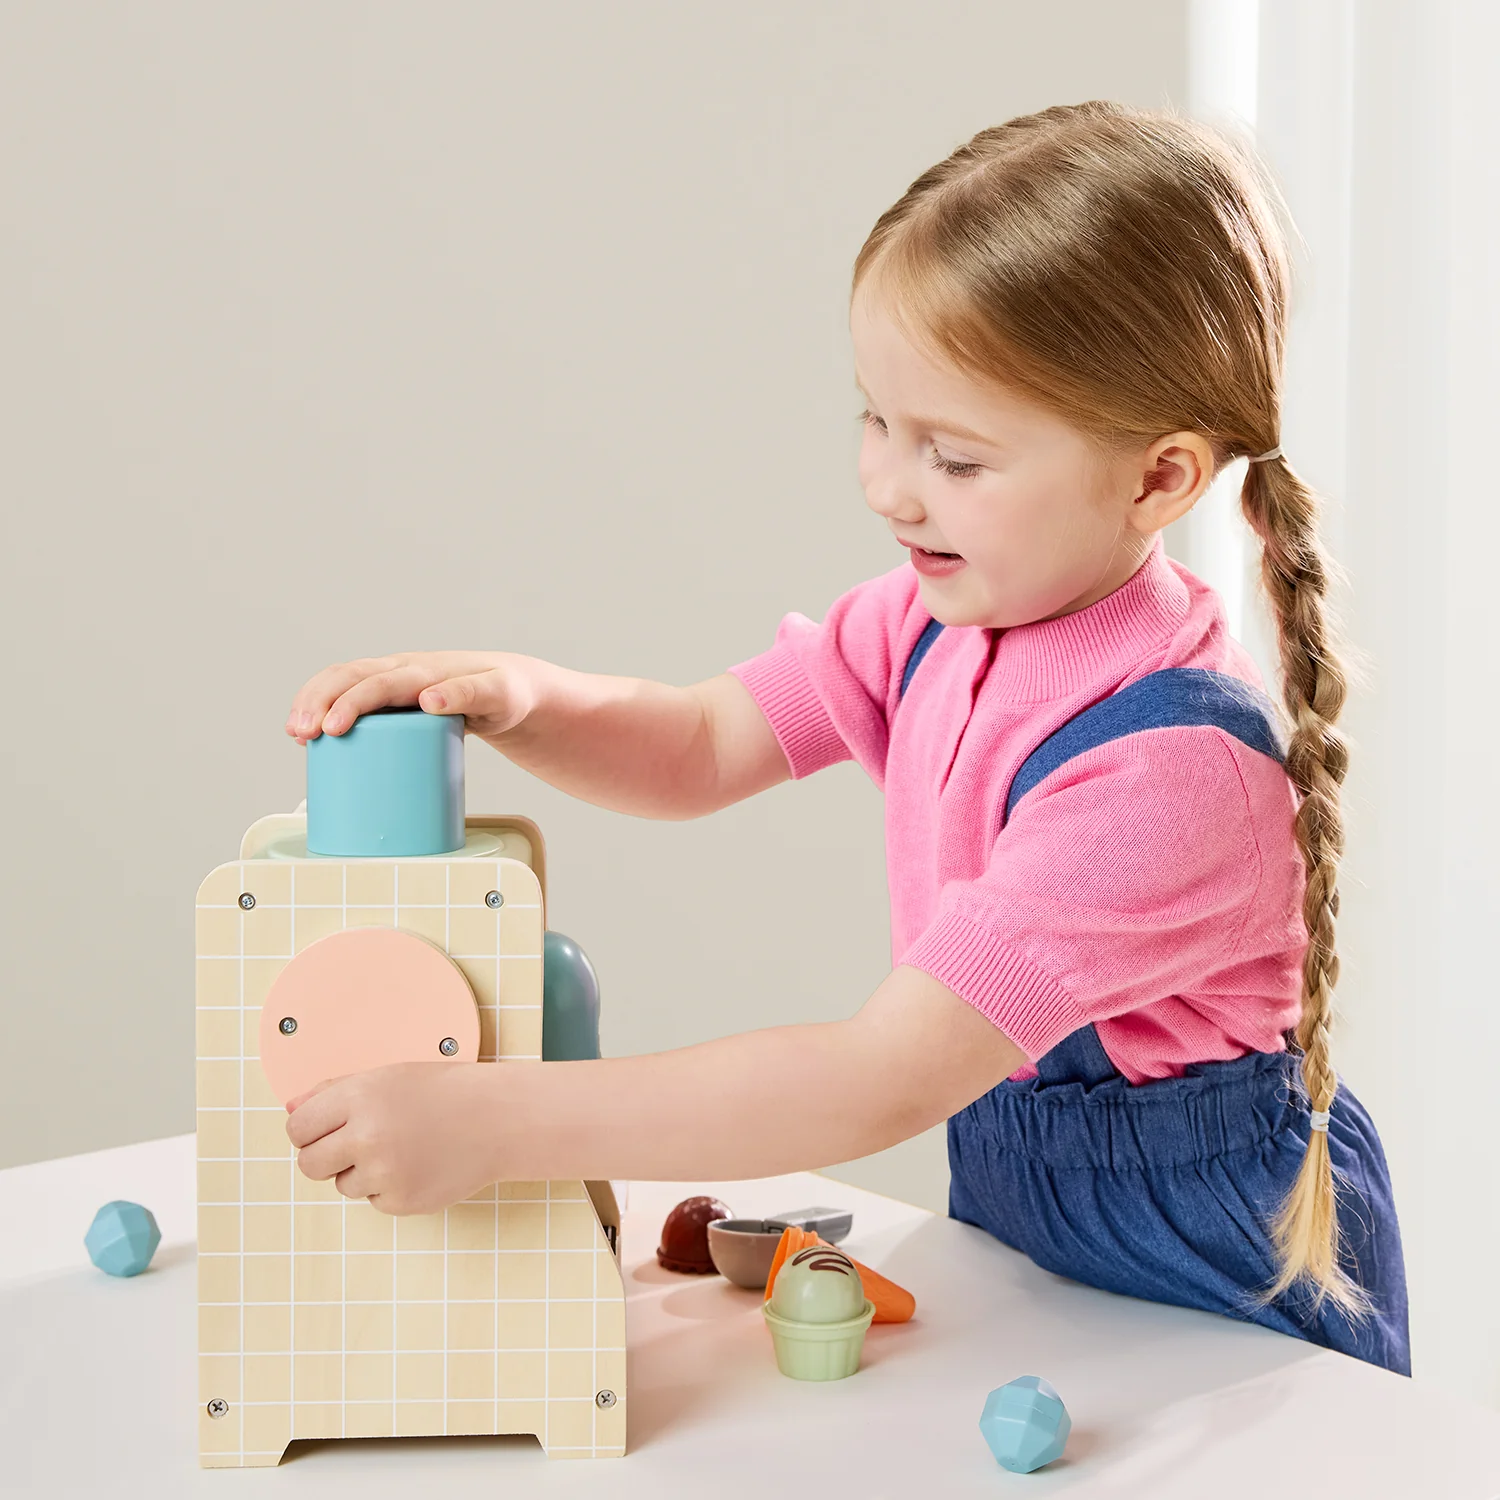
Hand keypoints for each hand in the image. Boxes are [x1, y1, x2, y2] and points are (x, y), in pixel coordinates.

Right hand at [284, 651, 537, 745]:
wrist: (509, 689)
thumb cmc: (505, 694)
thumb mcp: (499, 696)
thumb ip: (469, 694)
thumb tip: (427, 699)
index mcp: (424, 670)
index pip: (379, 682)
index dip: (352, 703)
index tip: (332, 728)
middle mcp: (402, 670)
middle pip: (349, 676)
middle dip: (319, 701)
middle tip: (302, 734)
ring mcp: (393, 680)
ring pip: (341, 681)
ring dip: (313, 702)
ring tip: (296, 734)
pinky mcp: (390, 696)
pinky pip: (349, 695)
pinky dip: (324, 709)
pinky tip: (309, 736)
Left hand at [285, 1061, 501, 1215]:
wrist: (498, 1119)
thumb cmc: (443, 1092)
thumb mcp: (387, 1077)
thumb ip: (334, 1091)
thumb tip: (291, 1108)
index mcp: (359, 1096)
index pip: (297, 1128)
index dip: (308, 1130)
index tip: (325, 1128)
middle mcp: (367, 1135)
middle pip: (308, 1164)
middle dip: (325, 1157)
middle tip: (356, 1143)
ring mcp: (384, 1172)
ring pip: (341, 1185)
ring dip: (361, 1172)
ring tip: (401, 1149)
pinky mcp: (400, 1201)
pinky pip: (373, 1200)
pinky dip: (389, 1187)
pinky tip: (417, 1164)